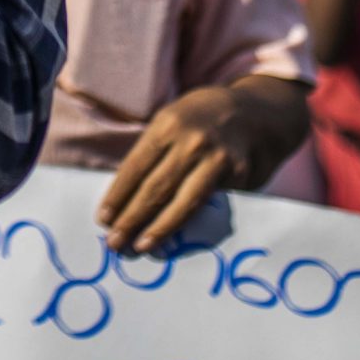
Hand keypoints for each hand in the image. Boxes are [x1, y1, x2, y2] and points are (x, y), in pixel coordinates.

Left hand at [97, 88, 252, 254]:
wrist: (256, 113)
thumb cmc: (202, 121)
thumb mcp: (173, 122)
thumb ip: (155, 153)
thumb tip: (126, 196)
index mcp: (167, 125)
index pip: (135, 167)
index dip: (118, 196)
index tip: (103, 219)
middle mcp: (190, 142)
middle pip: (155, 188)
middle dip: (131, 218)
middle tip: (115, 242)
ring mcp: (216, 159)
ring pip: (182, 202)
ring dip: (159, 229)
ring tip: (140, 246)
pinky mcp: (238, 176)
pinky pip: (208, 205)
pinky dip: (189, 224)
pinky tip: (175, 237)